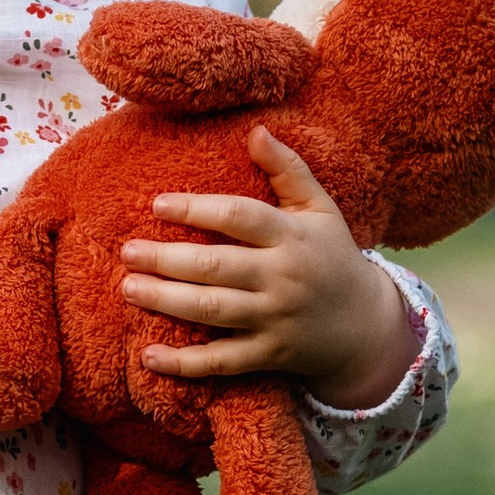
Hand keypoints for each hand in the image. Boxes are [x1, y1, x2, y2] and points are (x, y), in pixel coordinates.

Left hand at [121, 127, 415, 403]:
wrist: (366, 326)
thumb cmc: (332, 257)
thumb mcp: (319, 210)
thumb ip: (288, 170)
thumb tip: (256, 129)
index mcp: (292, 237)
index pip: (239, 217)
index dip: (196, 209)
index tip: (157, 204)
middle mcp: (282, 278)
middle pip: (216, 266)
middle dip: (167, 259)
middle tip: (128, 251)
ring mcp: (275, 320)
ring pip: (213, 311)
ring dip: (166, 301)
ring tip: (128, 288)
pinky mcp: (268, 356)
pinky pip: (221, 362)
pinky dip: (184, 364)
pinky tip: (147, 356)